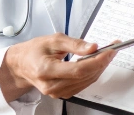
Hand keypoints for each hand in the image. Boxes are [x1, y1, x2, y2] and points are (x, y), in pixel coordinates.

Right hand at [0, 34, 117, 100]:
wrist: (22, 64)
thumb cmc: (34, 51)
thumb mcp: (52, 40)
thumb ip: (74, 44)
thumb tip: (92, 47)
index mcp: (45, 70)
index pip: (78, 70)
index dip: (96, 61)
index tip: (109, 51)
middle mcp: (50, 85)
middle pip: (84, 77)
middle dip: (101, 62)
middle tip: (111, 50)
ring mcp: (56, 92)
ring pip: (86, 82)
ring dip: (98, 68)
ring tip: (104, 55)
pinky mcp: (62, 94)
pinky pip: (83, 85)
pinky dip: (91, 74)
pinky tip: (94, 64)